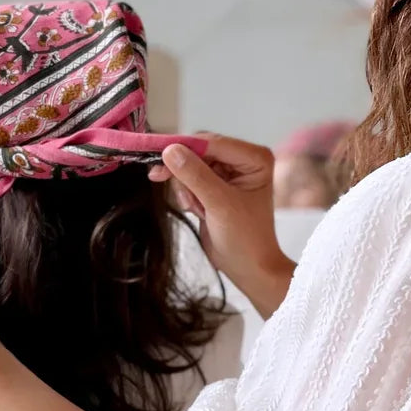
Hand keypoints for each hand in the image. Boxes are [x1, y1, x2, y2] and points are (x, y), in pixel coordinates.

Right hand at [150, 134, 294, 317]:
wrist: (247, 267)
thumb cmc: (244, 238)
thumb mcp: (219, 204)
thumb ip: (195, 175)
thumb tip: (170, 150)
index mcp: (254, 158)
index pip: (212, 143)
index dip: (183, 147)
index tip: (156, 154)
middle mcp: (242, 159)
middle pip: (198, 151)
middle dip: (184, 172)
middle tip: (163, 182)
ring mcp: (228, 172)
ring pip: (189, 164)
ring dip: (185, 187)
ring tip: (197, 209)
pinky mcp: (214, 185)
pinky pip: (189, 178)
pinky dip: (187, 194)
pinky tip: (198, 211)